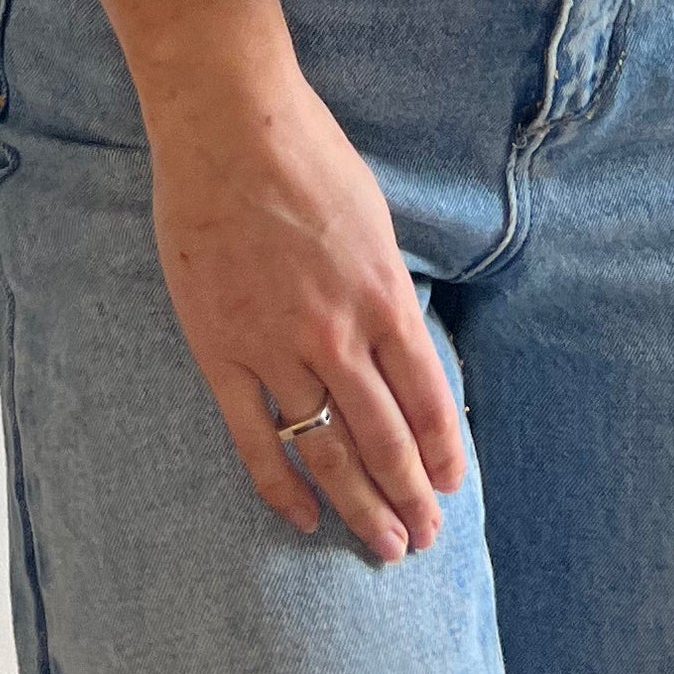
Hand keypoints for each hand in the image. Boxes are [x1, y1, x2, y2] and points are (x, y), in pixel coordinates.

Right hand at [146, 69, 470, 562]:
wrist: (228, 127)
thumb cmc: (306, 156)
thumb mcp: (372, 218)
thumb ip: (383, 285)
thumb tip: (396, 339)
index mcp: (384, 294)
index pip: (428, 396)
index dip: (442, 451)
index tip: (450, 487)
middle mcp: (339, 333)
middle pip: (384, 437)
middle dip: (410, 496)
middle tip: (425, 539)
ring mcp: (278, 348)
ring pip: (327, 450)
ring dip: (361, 505)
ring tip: (384, 546)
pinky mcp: (223, 353)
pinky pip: (257, 439)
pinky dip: (282, 487)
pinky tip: (305, 518)